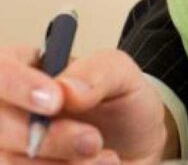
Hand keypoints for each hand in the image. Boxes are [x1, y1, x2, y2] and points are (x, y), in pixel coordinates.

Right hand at [0, 46, 173, 163]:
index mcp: (25, 69)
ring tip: (104, 157)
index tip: (56, 102)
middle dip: (51, 138)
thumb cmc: (122, 105)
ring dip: (62, 164)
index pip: (1, 68)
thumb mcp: (121, 75)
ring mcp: (9, 146)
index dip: (17, 85)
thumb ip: (97, 72)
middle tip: (93, 140)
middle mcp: (9, 109)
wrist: (136, 149)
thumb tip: (66, 89)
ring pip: (9, 160)